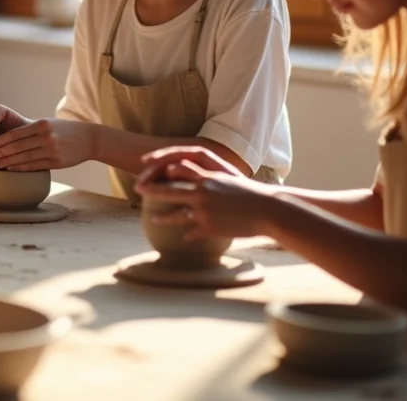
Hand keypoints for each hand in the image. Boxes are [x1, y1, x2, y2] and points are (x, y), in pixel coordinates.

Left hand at [0, 116, 94, 170]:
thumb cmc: (65, 130)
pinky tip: (12, 169)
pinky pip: (35, 166)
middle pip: (18, 146)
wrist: (89, 139)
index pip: (17, 134)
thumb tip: (10, 137)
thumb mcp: (49, 123)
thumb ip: (32, 129)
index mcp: (42, 125)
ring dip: (9, 162)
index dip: (2, 140)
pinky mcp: (56, 162)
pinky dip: (21, 168)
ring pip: (25, 158)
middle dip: (2, 152)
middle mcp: (46, 137)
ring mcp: (52, 151)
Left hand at [136, 147, 277, 240]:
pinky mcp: (209, 228)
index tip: (147, 167)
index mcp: (206, 177)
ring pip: (176, 215)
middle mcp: (202, 192)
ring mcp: (204, 211)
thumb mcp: (228, 179)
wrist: (267, 210)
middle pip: (168, 191)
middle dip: (151, 190)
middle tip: (138, 189)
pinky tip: (182, 240)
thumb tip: (194, 173)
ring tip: (153, 219)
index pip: (177, 168)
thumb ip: (208, 176)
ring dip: (162, 218)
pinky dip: (186, 236)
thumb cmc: (249, 193)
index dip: (160, 168)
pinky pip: (191, 233)